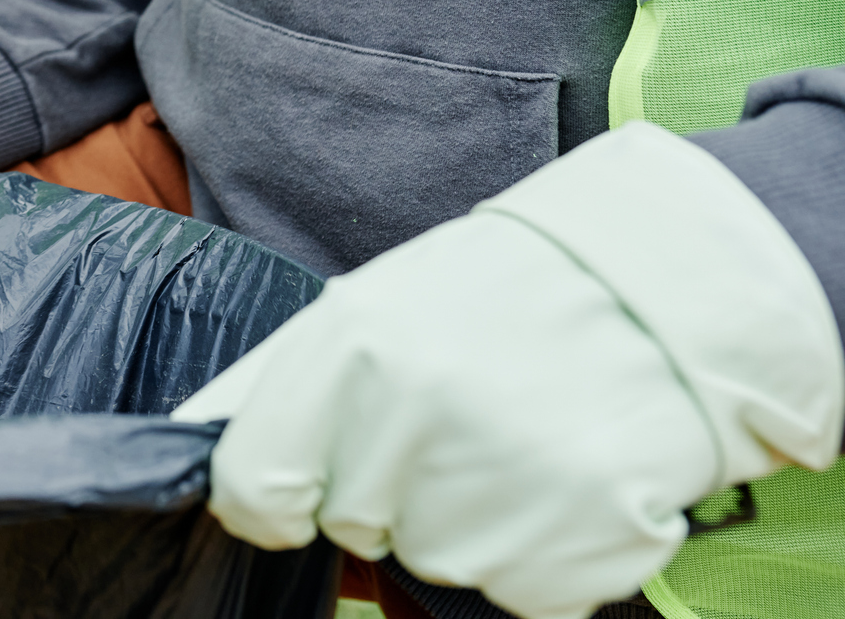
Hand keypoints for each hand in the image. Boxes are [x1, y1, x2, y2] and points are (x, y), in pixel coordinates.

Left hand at [173, 122, 842, 618]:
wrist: (666, 290)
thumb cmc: (506, 292)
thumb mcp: (380, 303)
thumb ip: (297, 389)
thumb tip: (212, 451)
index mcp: (351, 348)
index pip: (252, 486)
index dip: (269, 500)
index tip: (293, 492)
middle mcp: (412, 420)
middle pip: (352, 526)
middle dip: (387, 490)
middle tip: (452, 419)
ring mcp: (496, 491)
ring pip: (436, 559)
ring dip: (468, 516)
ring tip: (518, 431)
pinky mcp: (576, 550)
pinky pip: (521, 587)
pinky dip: (541, 549)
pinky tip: (566, 471)